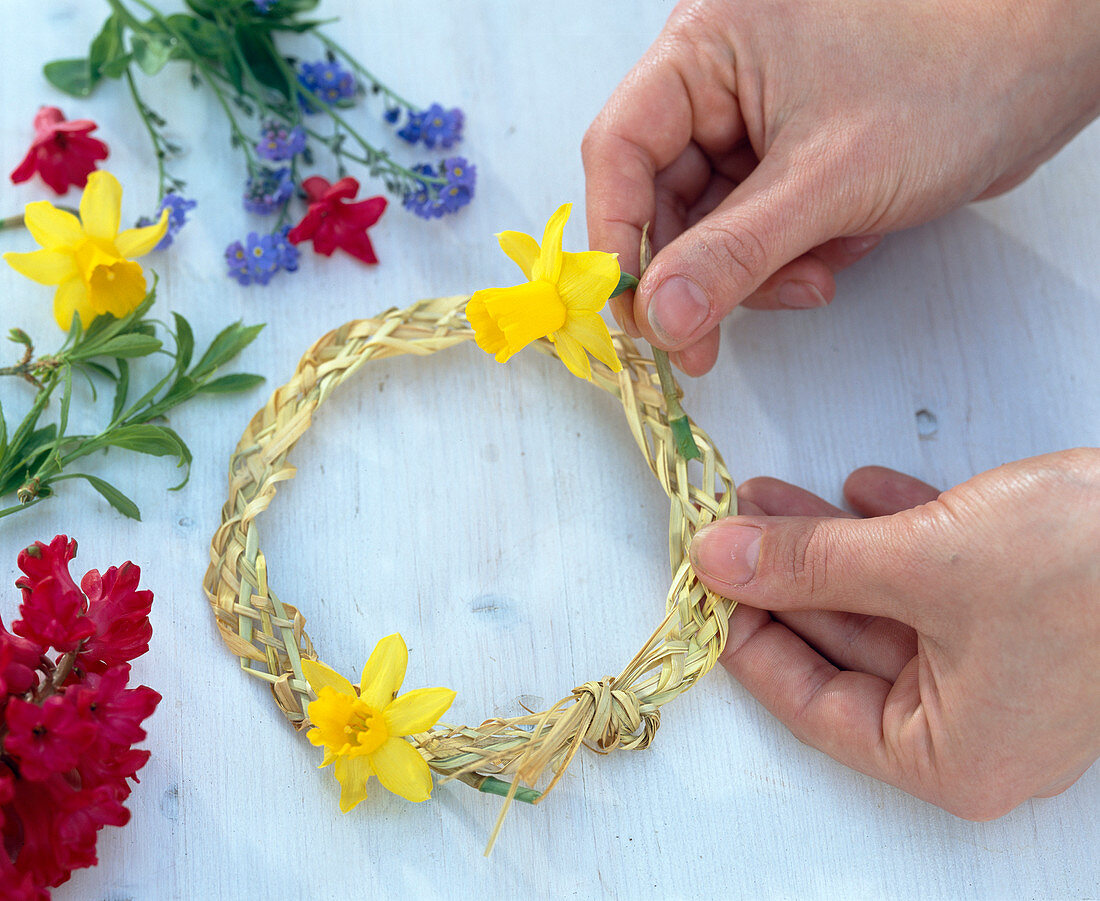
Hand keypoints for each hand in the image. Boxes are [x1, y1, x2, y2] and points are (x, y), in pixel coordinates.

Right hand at [583, 0, 1099, 374]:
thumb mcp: (828, 178)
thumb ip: (733, 254)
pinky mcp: (791, 156)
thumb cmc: (957, 75)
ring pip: (710, 225)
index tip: (627, 310)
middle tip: (702, 342)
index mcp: (707, 47)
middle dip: (694, 273)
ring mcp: (755, 120)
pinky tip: (838, 249)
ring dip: (751, 272)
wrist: (1052, 62)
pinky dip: (787, 258)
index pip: (621, 149)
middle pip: (661, 198)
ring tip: (812, 276)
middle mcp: (720, 80)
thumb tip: (659, 316)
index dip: (615, 236)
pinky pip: (756, 229)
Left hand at [689, 449, 1099, 818]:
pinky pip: (933, 573)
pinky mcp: (1023, 606)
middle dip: (785, 576)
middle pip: (844, 647)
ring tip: (768, 494)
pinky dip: (894, 529)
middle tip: (729, 530)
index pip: (814, 706)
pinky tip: (860, 489)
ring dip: (829, 543)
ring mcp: (1003, 662)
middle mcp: (978, 719)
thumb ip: (809, 563)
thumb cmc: (1090, 566)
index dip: (748, 640)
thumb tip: (719, 560)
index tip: (704, 589)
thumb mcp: (922, 562)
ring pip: (884, 601)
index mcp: (953, 752)